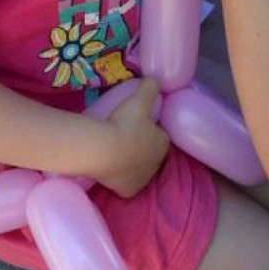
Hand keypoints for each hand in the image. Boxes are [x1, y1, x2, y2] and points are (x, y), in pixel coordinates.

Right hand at [97, 78, 169, 197]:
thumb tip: (156, 78)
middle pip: (149, 154)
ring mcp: (142, 180)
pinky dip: (120, 179)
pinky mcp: (128, 192)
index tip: (135, 124)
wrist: (105, 149)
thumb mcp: (139, 99)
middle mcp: (156, 164)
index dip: (149, 130)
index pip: (159, 136)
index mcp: (163, 144)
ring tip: (114, 151)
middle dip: (140, 147)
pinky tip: (111, 169)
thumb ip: (150, 87)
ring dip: (130, 163)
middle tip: (123, 137)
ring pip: (138, 170)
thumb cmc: (125, 123)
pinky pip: (125, 184)